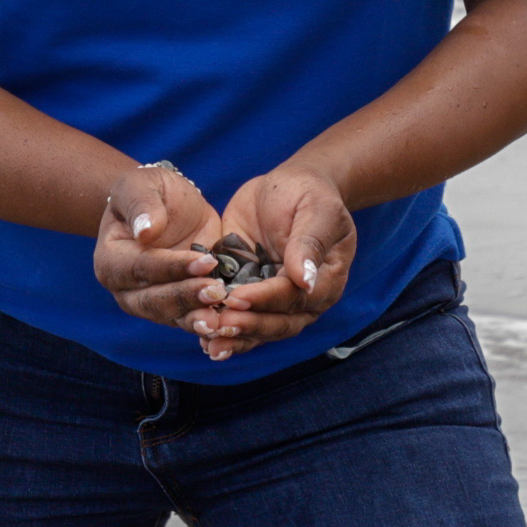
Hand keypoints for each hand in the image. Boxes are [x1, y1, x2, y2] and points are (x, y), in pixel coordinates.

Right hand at [94, 164, 225, 334]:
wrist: (169, 206)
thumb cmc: (150, 191)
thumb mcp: (142, 185)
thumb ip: (141, 205)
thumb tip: (145, 230)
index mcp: (111, 260)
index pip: (141, 268)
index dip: (172, 267)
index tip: (205, 262)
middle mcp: (126, 289)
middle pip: (154, 301)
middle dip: (187, 297)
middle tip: (217, 292)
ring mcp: (150, 303)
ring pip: (172, 317)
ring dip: (197, 318)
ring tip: (221, 318)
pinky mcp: (176, 309)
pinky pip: (189, 320)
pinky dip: (207, 325)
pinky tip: (227, 324)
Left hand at [187, 166, 356, 362]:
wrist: (287, 185)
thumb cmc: (308, 194)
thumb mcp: (316, 210)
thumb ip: (309, 244)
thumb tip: (305, 281)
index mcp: (325, 281)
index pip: (294, 298)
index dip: (265, 300)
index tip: (237, 298)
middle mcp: (301, 299)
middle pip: (277, 323)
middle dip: (247, 326)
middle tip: (217, 326)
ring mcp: (273, 298)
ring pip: (257, 328)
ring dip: (234, 337)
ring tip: (207, 341)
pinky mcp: (248, 291)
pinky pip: (238, 316)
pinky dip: (223, 330)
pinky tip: (201, 338)